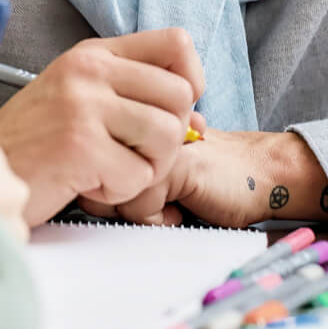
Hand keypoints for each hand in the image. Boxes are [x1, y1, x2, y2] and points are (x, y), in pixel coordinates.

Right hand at [0, 29, 205, 225]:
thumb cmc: (35, 142)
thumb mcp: (82, 101)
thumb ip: (137, 101)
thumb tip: (199, 124)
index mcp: (93, 54)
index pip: (176, 43)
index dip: (191, 80)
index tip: (173, 111)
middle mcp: (89, 71)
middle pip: (181, 95)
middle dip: (169, 137)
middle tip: (132, 154)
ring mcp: (83, 106)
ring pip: (167, 136)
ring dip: (146, 167)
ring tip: (107, 170)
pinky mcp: (80, 146)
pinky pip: (138, 176)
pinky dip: (118, 191)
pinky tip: (85, 183)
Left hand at [85, 127, 327, 229]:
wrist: (257, 173)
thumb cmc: (200, 175)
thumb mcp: (146, 172)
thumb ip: (109, 167)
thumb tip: (70, 188)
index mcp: (126, 111)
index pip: (83, 156)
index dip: (102, 184)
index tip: (134, 185)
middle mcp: (135, 116)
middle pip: (93, 174)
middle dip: (117, 199)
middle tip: (157, 194)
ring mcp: (155, 137)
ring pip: (114, 191)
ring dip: (141, 210)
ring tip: (172, 199)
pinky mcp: (174, 161)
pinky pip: (141, 203)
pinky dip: (159, 217)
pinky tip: (183, 206)